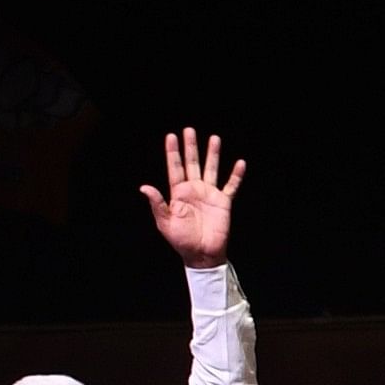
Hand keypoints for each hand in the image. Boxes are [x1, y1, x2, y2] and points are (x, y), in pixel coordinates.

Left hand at [142, 128, 245, 267]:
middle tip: (189, 130)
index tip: (171, 136)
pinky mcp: (224, 202)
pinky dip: (236, 175)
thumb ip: (157, 204)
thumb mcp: (165, 223)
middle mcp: (194, 190)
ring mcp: (209, 194)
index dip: (173, 152)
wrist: (202, 254)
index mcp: (178, 193)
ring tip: (214, 138)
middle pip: (192, 163)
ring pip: (211, 169)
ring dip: (212, 154)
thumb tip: (144, 187)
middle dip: (191, 147)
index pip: (175, 168)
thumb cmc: (181, 241)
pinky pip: (231, 186)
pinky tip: (240, 163)